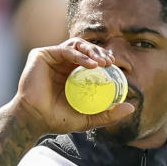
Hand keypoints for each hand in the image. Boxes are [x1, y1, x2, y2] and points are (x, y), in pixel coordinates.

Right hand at [10, 38, 135, 136]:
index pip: (90, 59)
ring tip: (102, 62)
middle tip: (110, 62)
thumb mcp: (88, 118)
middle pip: (84, 49)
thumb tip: (131, 108)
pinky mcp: (42, 55)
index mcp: (71, 73)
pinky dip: (80, 56)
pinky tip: (92, 65)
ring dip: (91, 51)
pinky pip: (65, 50)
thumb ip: (108, 114)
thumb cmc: (57, 119)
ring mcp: (52, 58)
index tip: (114, 65)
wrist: (35, 120)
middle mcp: (62, 63)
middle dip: (99, 52)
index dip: (103, 58)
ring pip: (76, 45)